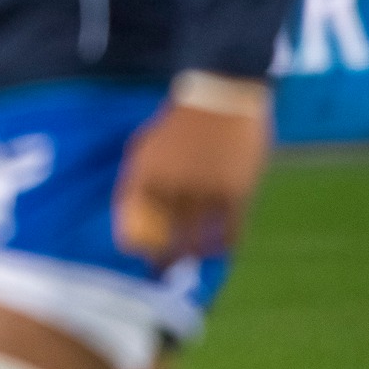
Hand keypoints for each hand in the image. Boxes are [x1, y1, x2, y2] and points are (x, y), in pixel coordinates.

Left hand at [113, 100, 270, 267]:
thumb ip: (139, 176)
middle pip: (163, 237)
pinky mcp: (236, 192)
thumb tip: (132, 211)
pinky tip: (217, 250)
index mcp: (145, 171)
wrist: (219, 97)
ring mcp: (205, 190)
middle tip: (163, 271)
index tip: (137, 254)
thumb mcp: (146, 143)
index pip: (131, 218)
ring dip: (191, 256)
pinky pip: (228, 232)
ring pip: (196, 240)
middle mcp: (172, 184)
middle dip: (162, 259)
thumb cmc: (179, 121)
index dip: (133, 242)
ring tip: (189, 264)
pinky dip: (221, 246)